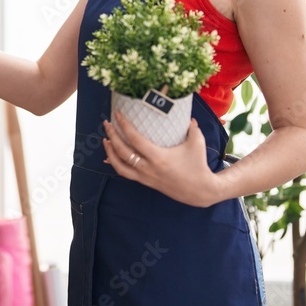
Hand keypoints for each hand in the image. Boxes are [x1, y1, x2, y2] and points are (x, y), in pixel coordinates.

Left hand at [102, 113, 221, 207]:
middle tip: (107, 123)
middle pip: (122, 151)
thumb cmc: (198, 166)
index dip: (124, 126)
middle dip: (112, 136)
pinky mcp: (146, 182)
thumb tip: (188, 116)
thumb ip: (192, 128)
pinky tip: (110, 157)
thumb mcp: (197, 143)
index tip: (117, 114)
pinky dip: (115, 165)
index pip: (135, 139)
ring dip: (109, 152)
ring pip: (119, 166)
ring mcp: (145, 177)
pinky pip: (126, 174)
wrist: (200, 192)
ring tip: (105, 139)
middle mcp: (148, 168)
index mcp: (158, 157)